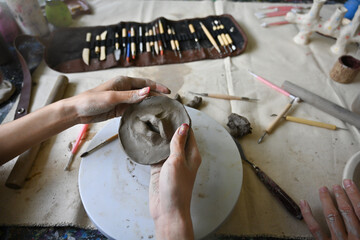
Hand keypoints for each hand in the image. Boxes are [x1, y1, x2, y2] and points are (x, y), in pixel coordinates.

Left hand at [64, 76, 169, 122]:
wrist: (78, 112)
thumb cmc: (91, 100)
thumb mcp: (112, 98)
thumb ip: (130, 96)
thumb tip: (148, 91)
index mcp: (123, 82)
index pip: (145, 83)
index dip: (157, 87)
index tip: (168, 92)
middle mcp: (124, 89)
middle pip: (144, 92)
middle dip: (156, 96)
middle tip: (168, 103)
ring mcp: (123, 99)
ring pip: (140, 101)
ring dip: (150, 104)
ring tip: (161, 110)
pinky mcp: (120, 109)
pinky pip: (134, 109)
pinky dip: (141, 112)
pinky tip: (148, 116)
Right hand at [149, 123, 201, 239]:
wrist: (167, 210)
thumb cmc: (177, 188)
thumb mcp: (178, 162)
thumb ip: (178, 144)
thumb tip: (183, 126)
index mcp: (192, 154)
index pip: (188, 133)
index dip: (182, 121)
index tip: (174, 110)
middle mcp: (182, 157)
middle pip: (176, 137)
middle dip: (169, 127)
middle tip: (159, 113)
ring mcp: (171, 163)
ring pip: (165, 145)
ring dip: (160, 136)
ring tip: (151, 122)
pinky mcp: (160, 169)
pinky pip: (156, 154)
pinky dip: (152, 147)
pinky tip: (146, 139)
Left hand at [300, 179, 359, 238]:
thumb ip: (359, 220)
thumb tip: (356, 206)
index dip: (354, 194)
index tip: (348, 183)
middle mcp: (353, 238)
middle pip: (346, 212)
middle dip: (341, 196)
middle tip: (336, 185)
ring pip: (331, 217)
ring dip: (327, 201)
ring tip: (323, 189)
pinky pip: (315, 229)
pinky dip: (308, 214)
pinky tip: (304, 203)